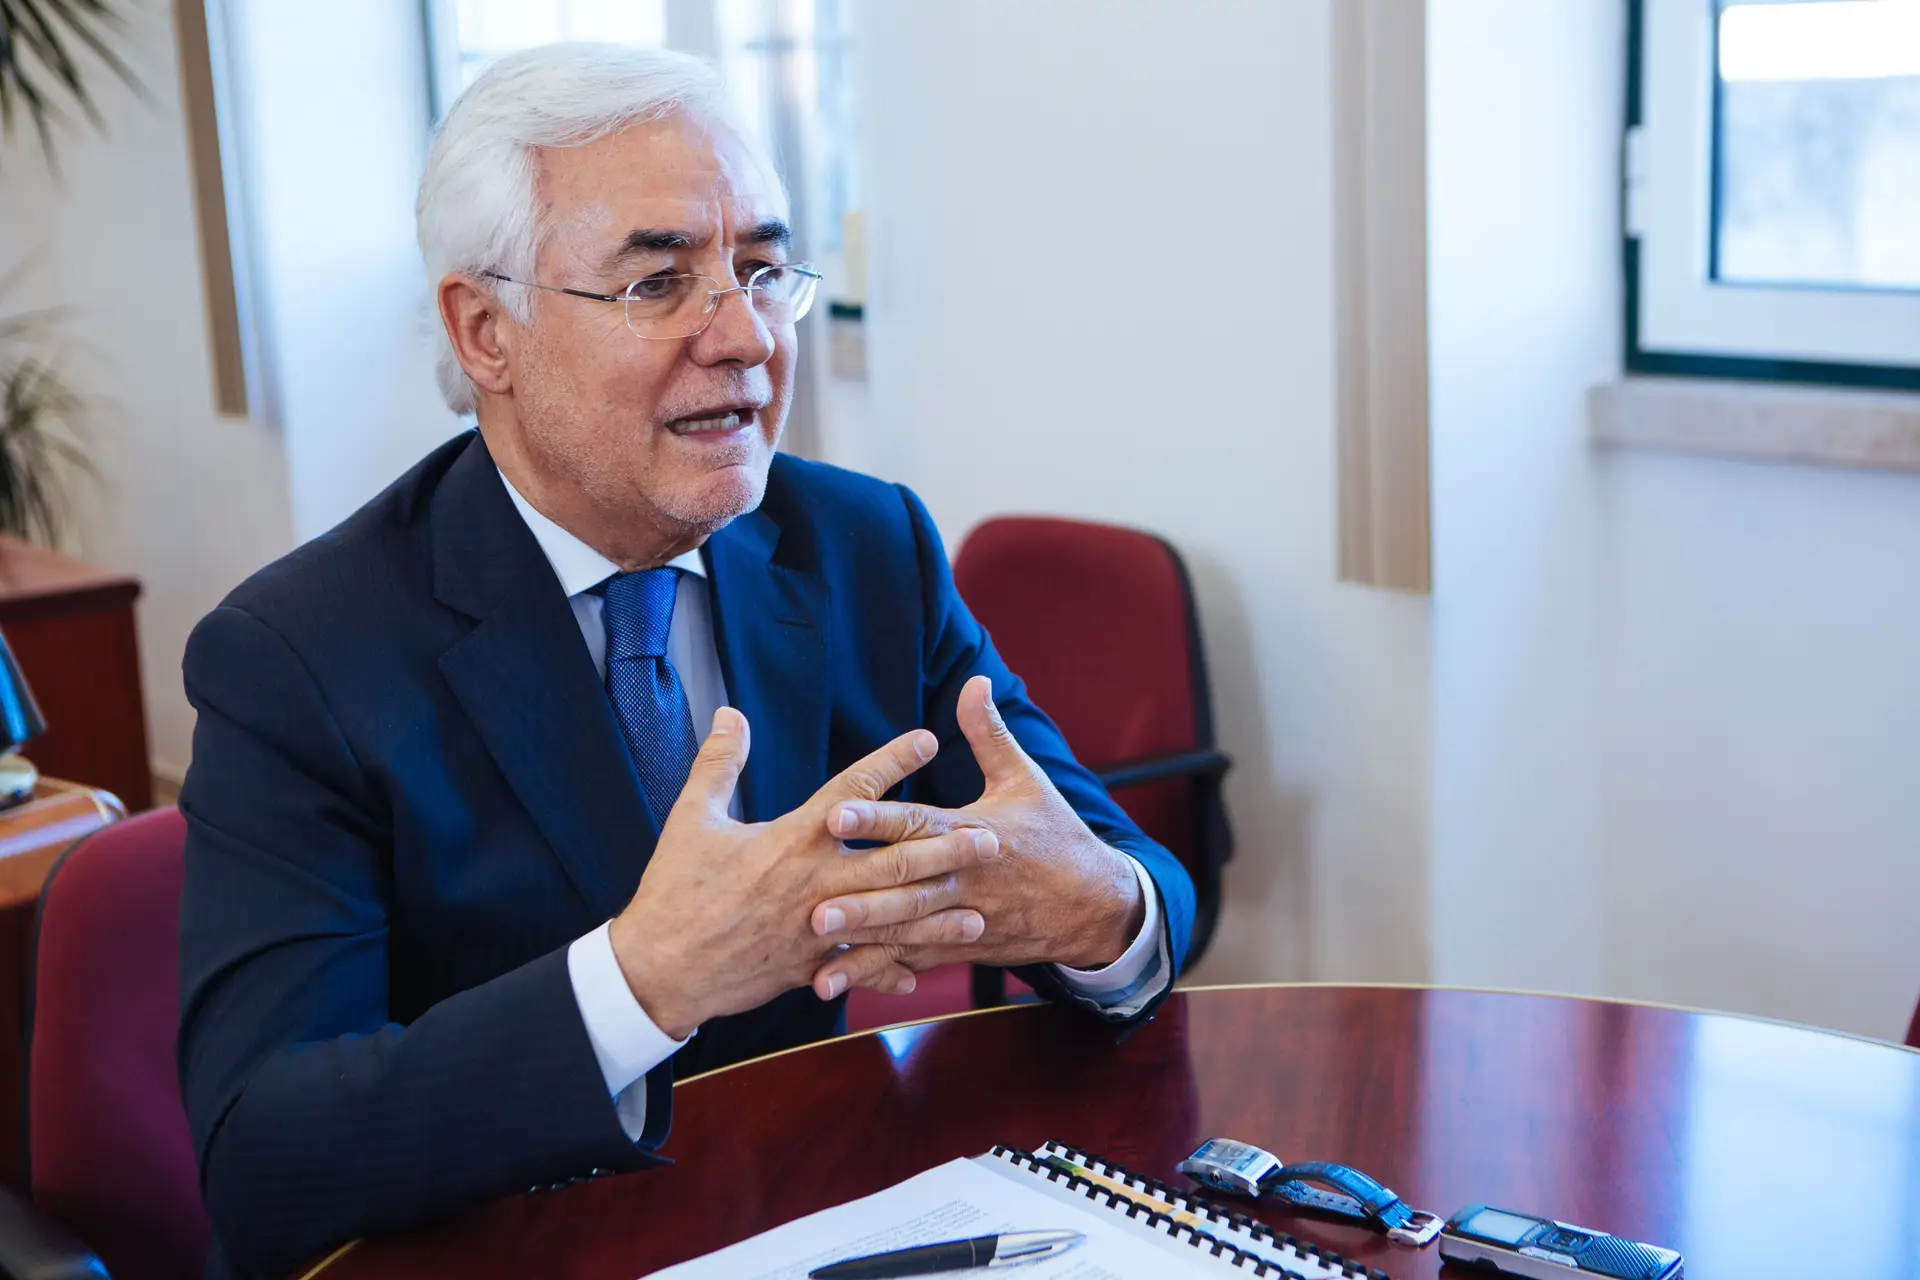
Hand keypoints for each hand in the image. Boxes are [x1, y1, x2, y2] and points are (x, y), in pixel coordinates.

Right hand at [607, 708, 998, 1038]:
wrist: (660, 969)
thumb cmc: (672, 892)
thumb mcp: (690, 819)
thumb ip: (719, 764)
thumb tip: (729, 713)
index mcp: (790, 841)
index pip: (852, 792)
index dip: (891, 762)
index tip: (928, 740)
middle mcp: (814, 884)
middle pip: (892, 862)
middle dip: (944, 849)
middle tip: (989, 838)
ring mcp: (818, 930)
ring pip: (891, 919)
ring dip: (937, 913)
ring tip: (979, 908)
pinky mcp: (810, 966)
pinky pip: (861, 968)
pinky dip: (892, 968)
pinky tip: (924, 968)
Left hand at [809, 675, 1145, 994]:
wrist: (1095, 904)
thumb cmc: (1056, 835)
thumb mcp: (1027, 779)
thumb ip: (990, 733)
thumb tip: (976, 680)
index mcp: (975, 833)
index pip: (919, 824)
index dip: (878, 818)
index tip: (836, 813)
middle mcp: (966, 879)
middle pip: (907, 887)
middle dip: (861, 895)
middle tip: (814, 901)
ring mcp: (963, 919)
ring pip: (907, 931)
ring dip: (862, 940)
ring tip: (816, 944)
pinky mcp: (961, 947)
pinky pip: (914, 960)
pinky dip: (877, 972)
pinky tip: (834, 979)